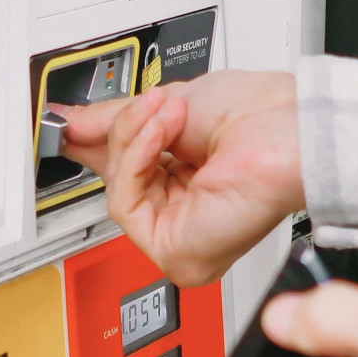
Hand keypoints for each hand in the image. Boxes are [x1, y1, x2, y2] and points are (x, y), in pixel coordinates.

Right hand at [55, 69, 303, 285]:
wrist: (288, 129)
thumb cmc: (260, 118)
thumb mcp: (169, 107)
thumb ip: (115, 121)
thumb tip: (71, 123)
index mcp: (189, 183)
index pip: (125, 172)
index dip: (98, 143)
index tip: (69, 122)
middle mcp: (186, 215)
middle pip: (115, 181)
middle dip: (123, 133)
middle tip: (144, 104)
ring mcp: (181, 237)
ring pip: (116, 192)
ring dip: (136, 141)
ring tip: (167, 115)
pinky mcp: (175, 252)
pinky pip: (125, 206)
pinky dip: (137, 162)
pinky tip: (161, 138)